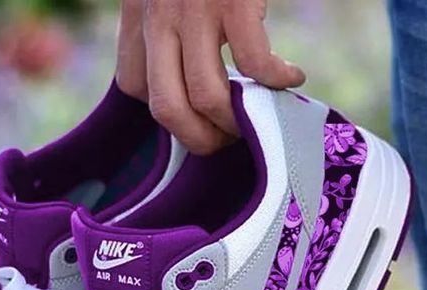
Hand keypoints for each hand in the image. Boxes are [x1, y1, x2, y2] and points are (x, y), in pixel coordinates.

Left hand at [117, 0, 305, 154]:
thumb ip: (162, 26)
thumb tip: (184, 76)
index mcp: (138, 13)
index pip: (134, 90)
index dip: (168, 114)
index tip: (199, 117)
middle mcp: (158, 15)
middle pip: (165, 110)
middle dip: (199, 139)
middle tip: (228, 139)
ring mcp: (194, 7)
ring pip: (205, 97)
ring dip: (237, 121)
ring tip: (259, 117)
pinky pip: (254, 63)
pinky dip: (277, 80)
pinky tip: (292, 76)